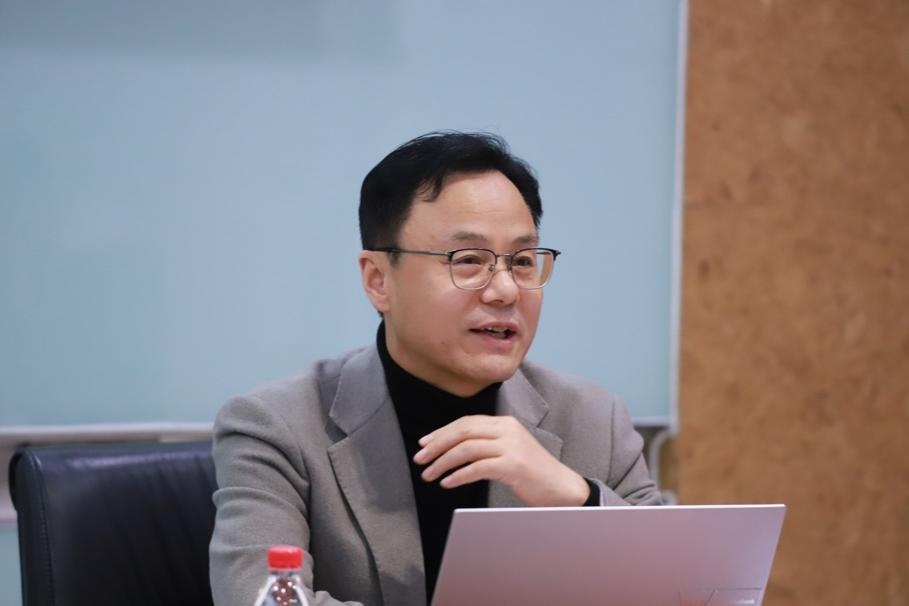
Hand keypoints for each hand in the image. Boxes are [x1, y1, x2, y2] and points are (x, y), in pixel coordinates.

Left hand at [412, 415, 589, 506]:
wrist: (562, 488)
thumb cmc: (533, 473)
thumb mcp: (509, 450)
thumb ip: (487, 444)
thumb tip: (453, 448)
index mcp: (505, 422)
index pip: (466, 422)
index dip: (441, 432)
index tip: (424, 443)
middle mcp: (507, 429)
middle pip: (462, 432)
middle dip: (437, 445)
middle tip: (420, 459)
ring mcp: (511, 446)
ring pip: (466, 449)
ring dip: (442, 462)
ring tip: (429, 475)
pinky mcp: (513, 465)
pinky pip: (477, 468)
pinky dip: (458, 475)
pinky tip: (447, 483)